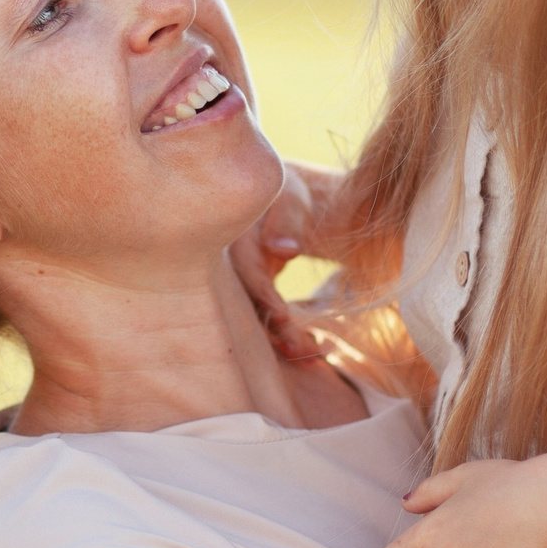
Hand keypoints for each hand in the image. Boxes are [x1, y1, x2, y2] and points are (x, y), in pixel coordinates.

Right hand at [231, 159, 339, 361]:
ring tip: (313, 355)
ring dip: (284, 338)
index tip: (283, 320)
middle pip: (249, 303)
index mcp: (235, 240)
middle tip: (304, 351)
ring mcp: (243, 284)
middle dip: (275, 330)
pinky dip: (288, 332)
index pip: (246, 272)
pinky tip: (311, 346)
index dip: (264, 297)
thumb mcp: (290, 195)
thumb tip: (283, 250)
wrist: (280, 200)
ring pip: (259, 315)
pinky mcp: (255, 295)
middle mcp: (233, 268)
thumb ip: (287, 219)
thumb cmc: (286, 192)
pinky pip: (268, 316)